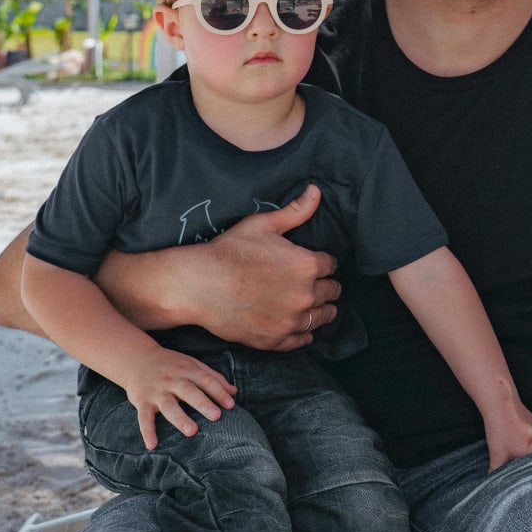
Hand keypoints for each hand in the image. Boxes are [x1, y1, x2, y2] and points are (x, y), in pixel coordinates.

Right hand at [113, 347, 237, 449]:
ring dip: (180, 418)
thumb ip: (213, 377)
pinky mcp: (142, 401)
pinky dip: (147, 431)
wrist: (137, 358)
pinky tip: (152, 445)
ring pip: (168, 405)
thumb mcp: (192, 365)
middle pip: (189, 391)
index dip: (219, 392)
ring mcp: (156, 391)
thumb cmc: (171, 365)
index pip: (206, 380)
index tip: (231, 405)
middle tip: (216, 416)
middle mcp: (172, 380)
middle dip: (202, 403)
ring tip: (192, 431)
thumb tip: (234, 392)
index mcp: (187, 370)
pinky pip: (144, 418)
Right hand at [190, 185, 341, 351]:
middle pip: (331, 292)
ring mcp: (291, 321)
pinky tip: (300, 326)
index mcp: (307, 265)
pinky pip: (302, 340)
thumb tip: (316, 191)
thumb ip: (295, 211)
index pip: (331, 265)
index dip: (323, 262)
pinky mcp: (276, 340)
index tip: (317, 264)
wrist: (199, 285)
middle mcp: (306, 295)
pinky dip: (303, 333)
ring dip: (320, 310)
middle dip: (325, 286)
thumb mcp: (263, 224)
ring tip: (314, 306)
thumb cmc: (229, 251)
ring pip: (321, 318)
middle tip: (316, 284)